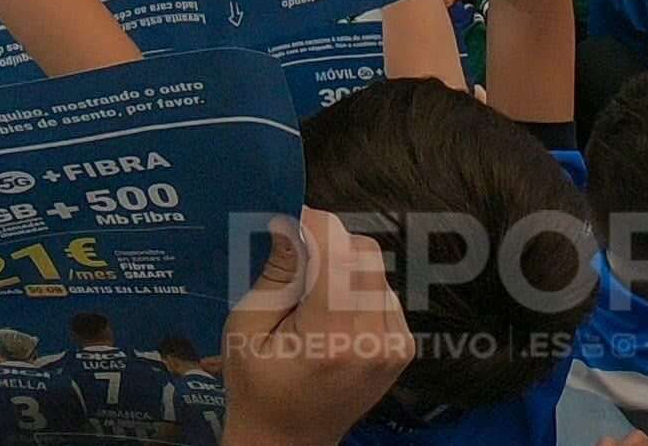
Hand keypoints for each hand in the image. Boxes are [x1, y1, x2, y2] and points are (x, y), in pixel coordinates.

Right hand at [221, 210, 413, 445]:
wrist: (287, 442)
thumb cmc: (256, 389)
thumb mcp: (244, 331)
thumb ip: (274, 275)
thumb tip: (290, 224)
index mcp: (331, 337)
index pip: (338, 249)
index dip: (312, 225)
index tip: (288, 225)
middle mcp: (374, 338)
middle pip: (363, 252)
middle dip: (328, 244)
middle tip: (296, 263)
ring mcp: (394, 344)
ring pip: (375, 269)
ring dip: (344, 267)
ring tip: (312, 299)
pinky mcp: (403, 348)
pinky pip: (384, 292)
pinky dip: (359, 290)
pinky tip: (333, 316)